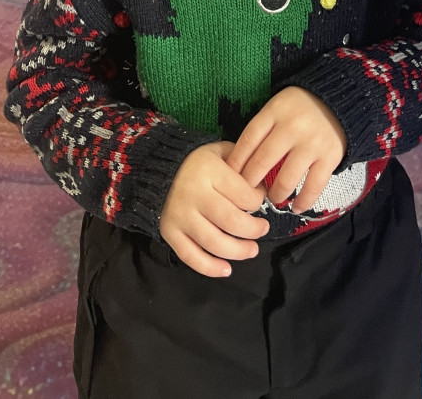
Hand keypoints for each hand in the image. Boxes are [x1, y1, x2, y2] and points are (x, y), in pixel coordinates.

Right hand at [159, 140, 269, 277]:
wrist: (158, 170)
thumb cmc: (197, 163)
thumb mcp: (220, 152)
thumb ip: (241, 164)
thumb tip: (262, 189)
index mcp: (209, 170)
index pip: (243, 194)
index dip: (258, 201)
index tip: (261, 201)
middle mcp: (194, 194)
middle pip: (231, 221)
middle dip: (253, 229)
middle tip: (262, 229)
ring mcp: (180, 216)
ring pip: (214, 242)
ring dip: (238, 251)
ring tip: (252, 250)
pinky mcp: (170, 233)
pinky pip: (191, 256)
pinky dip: (210, 268)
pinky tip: (226, 269)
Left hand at [227, 87, 347, 214]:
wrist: (339, 100)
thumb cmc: (300, 108)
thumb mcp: (278, 107)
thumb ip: (262, 129)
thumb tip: (239, 163)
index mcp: (275, 111)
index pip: (248, 140)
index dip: (236, 162)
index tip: (230, 178)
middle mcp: (292, 127)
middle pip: (262, 161)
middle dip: (250, 183)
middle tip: (247, 194)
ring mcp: (311, 143)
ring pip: (285, 179)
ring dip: (275, 195)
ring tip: (272, 198)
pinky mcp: (330, 157)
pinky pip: (313, 186)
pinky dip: (303, 201)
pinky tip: (296, 208)